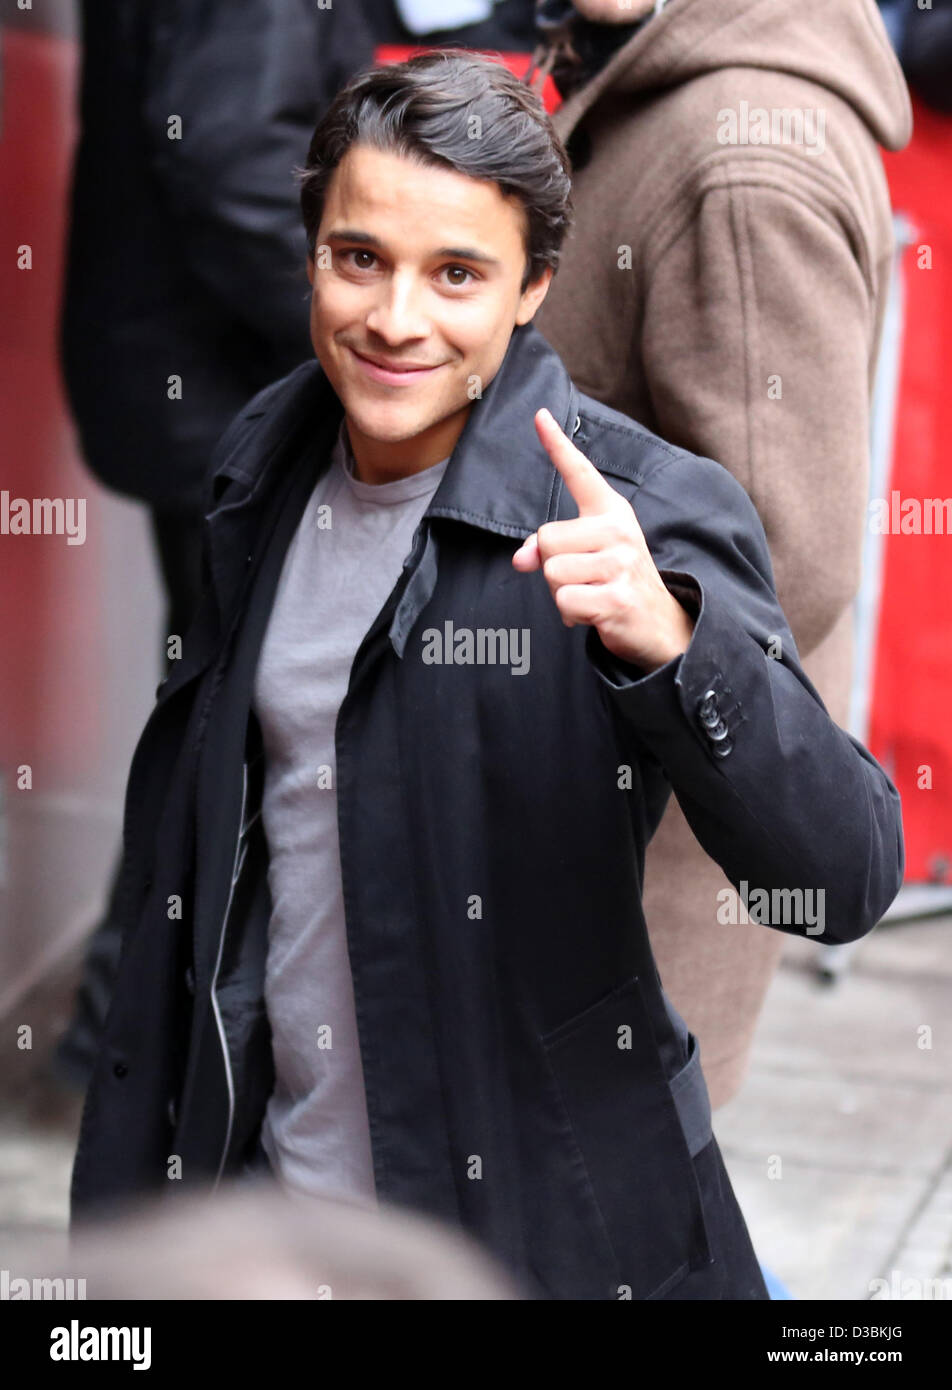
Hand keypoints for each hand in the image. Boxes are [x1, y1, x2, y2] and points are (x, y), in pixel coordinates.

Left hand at [512, 408, 695, 672]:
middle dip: (552, 565)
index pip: (579, 472)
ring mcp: (620, 563)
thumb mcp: (587, 556)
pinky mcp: (618, 598)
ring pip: (552, 571)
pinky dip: (570, 616)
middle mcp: (618, 529)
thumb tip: (521, 559)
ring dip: (561, 593)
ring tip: (590, 595)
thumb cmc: (615, 583)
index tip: (539, 415)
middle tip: (583, 579)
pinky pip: (564, 602)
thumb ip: (550, 548)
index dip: (556, 444)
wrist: (660, 624)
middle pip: (546, 538)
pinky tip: (593, 614)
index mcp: (611, 511)